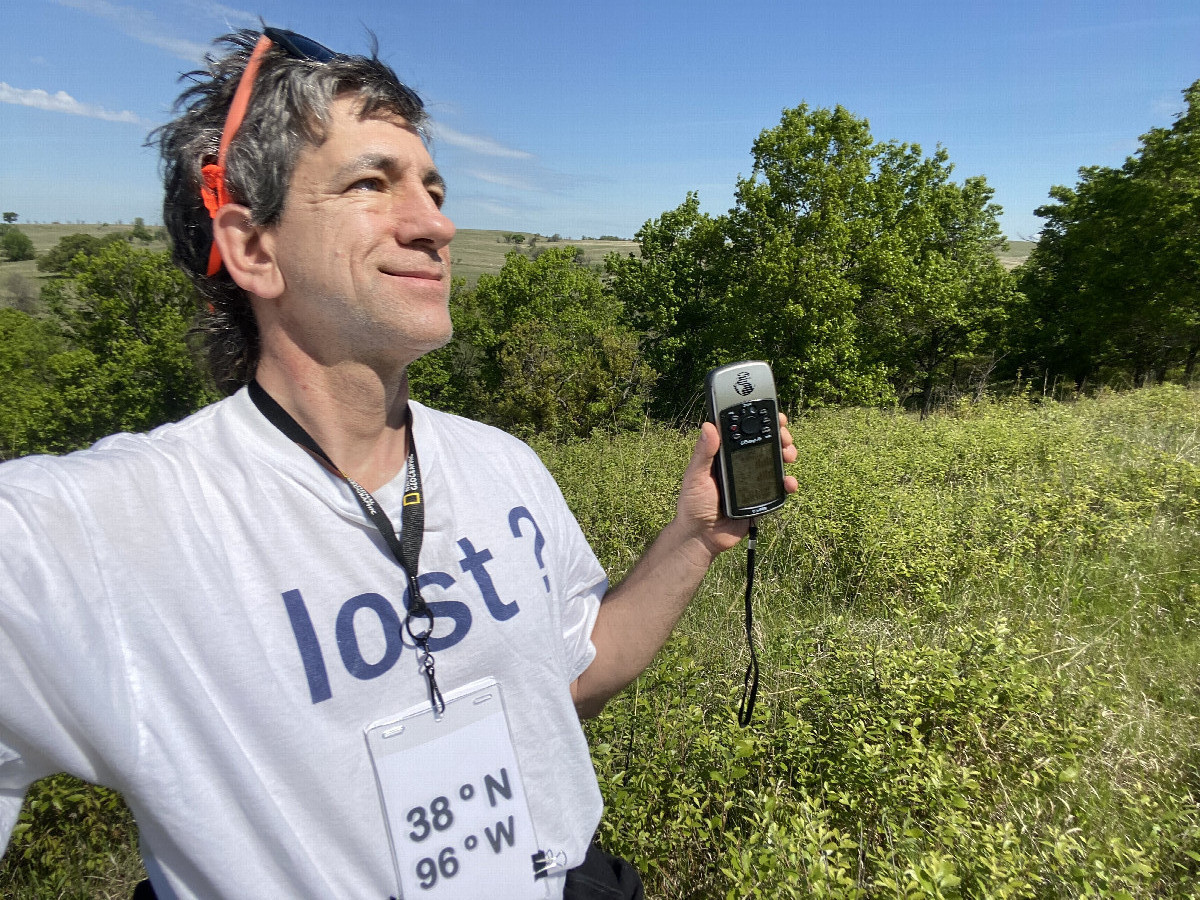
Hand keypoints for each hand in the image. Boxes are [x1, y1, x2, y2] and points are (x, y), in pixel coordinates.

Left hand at [675, 413, 798, 558]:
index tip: (771, 412)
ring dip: (786, 455)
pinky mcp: (762, 498)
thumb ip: (703, 453)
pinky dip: (788, 483)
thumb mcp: (695, 477)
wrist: (702, 538)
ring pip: (775, 462)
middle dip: (778, 436)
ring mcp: (753, 480)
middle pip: (764, 443)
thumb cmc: (693, 505)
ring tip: (789, 455)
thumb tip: (708, 426)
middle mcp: (740, 464)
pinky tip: (789, 482)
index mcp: (724, 455)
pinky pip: (779, 488)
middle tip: (784, 435)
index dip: (757, 419)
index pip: (743, 431)